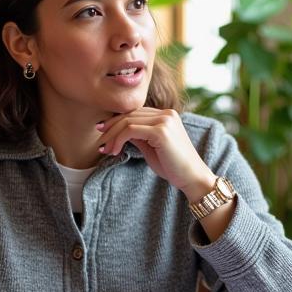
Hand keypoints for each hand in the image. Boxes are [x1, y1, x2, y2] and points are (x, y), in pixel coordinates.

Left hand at [96, 107, 214, 198]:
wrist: (192, 178)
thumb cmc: (173, 166)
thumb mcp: (150, 147)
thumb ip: (137, 136)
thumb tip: (118, 131)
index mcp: (166, 115)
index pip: (135, 113)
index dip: (116, 121)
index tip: (102, 132)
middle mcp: (166, 113)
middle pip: (129, 114)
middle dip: (110, 128)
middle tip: (100, 142)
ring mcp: (165, 120)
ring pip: (128, 121)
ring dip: (112, 136)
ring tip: (104, 150)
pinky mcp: (161, 131)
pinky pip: (131, 130)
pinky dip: (119, 139)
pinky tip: (115, 151)